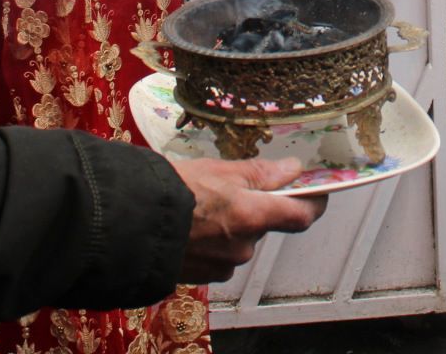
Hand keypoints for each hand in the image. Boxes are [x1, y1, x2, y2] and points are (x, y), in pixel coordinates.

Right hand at [170, 157, 326, 281]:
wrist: (127, 224)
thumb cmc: (170, 192)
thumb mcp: (218, 170)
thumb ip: (260, 173)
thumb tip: (293, 169)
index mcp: (252, 215)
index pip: (301, 215)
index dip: (314, 202)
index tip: (318, 192)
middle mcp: (244, 245)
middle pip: (264, 226)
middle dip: (253, 209)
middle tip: (228, 189)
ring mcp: (223, 264)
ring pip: (239, 241)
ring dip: (229, 225)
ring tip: (199, 206)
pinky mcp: (203, 276)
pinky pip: (218, 256)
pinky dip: (211, 242)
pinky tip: (189, 227)